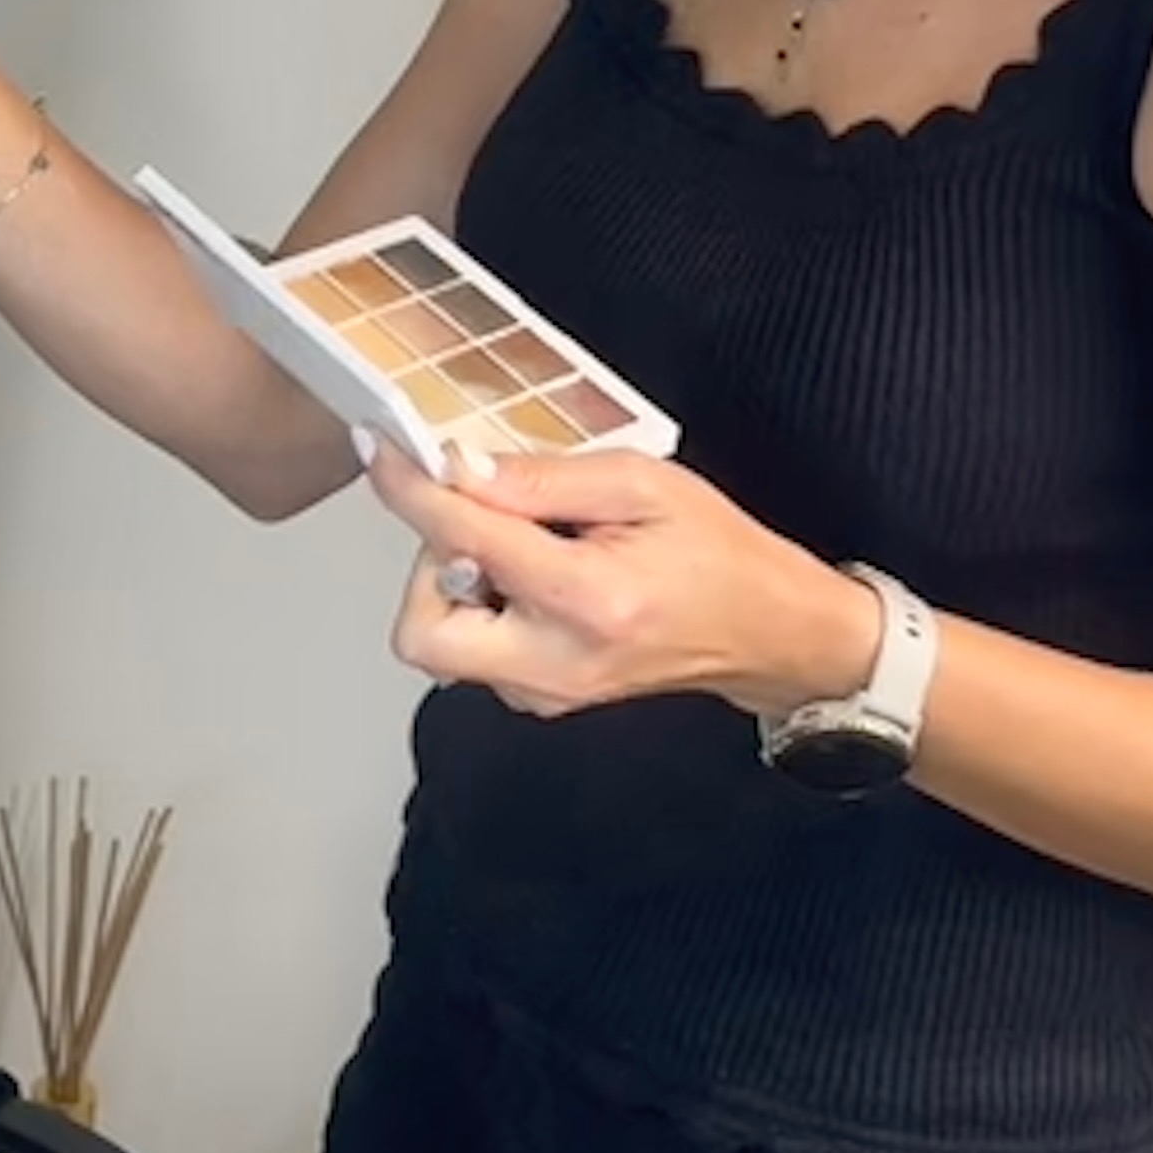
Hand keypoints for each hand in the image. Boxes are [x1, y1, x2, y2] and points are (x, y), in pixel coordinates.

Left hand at [363, 441, 877, 721]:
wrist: (772, 633)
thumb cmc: (720, 554)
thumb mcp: (644, 482)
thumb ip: (546, 478)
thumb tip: (462, 469)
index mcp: (586, 599)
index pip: (464, 542)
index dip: (412, 491)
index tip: (381, 453)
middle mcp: (555, 661)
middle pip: (422, 632)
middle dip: (425, 566)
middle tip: (477, 519)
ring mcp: (546, 693)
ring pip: (443, 646)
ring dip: (456, 585)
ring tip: (525, 545)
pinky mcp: (543, 700)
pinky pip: (474, 653)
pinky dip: (481, 607)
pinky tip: (536, 576)